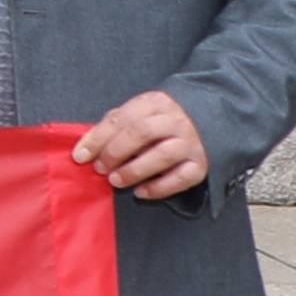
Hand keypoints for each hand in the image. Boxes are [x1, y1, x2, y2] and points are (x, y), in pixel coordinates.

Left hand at [78, 88, 212, 199]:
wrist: (215, 117)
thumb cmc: (165, 117)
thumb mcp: (143, 110)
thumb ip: (118, 122)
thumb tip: (89, 144)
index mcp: (156, 103)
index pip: (122, 118)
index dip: (98, 138)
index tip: (80, 156)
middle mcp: (176, 121)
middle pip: (140, 134)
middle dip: (115, 152)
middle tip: (100, 168)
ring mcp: (192, 142)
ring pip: (161, 156)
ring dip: (134, 170)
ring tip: (115, 181)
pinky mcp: (202, 164)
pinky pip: (181, 178)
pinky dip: (159, 188)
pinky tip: (140, 192)